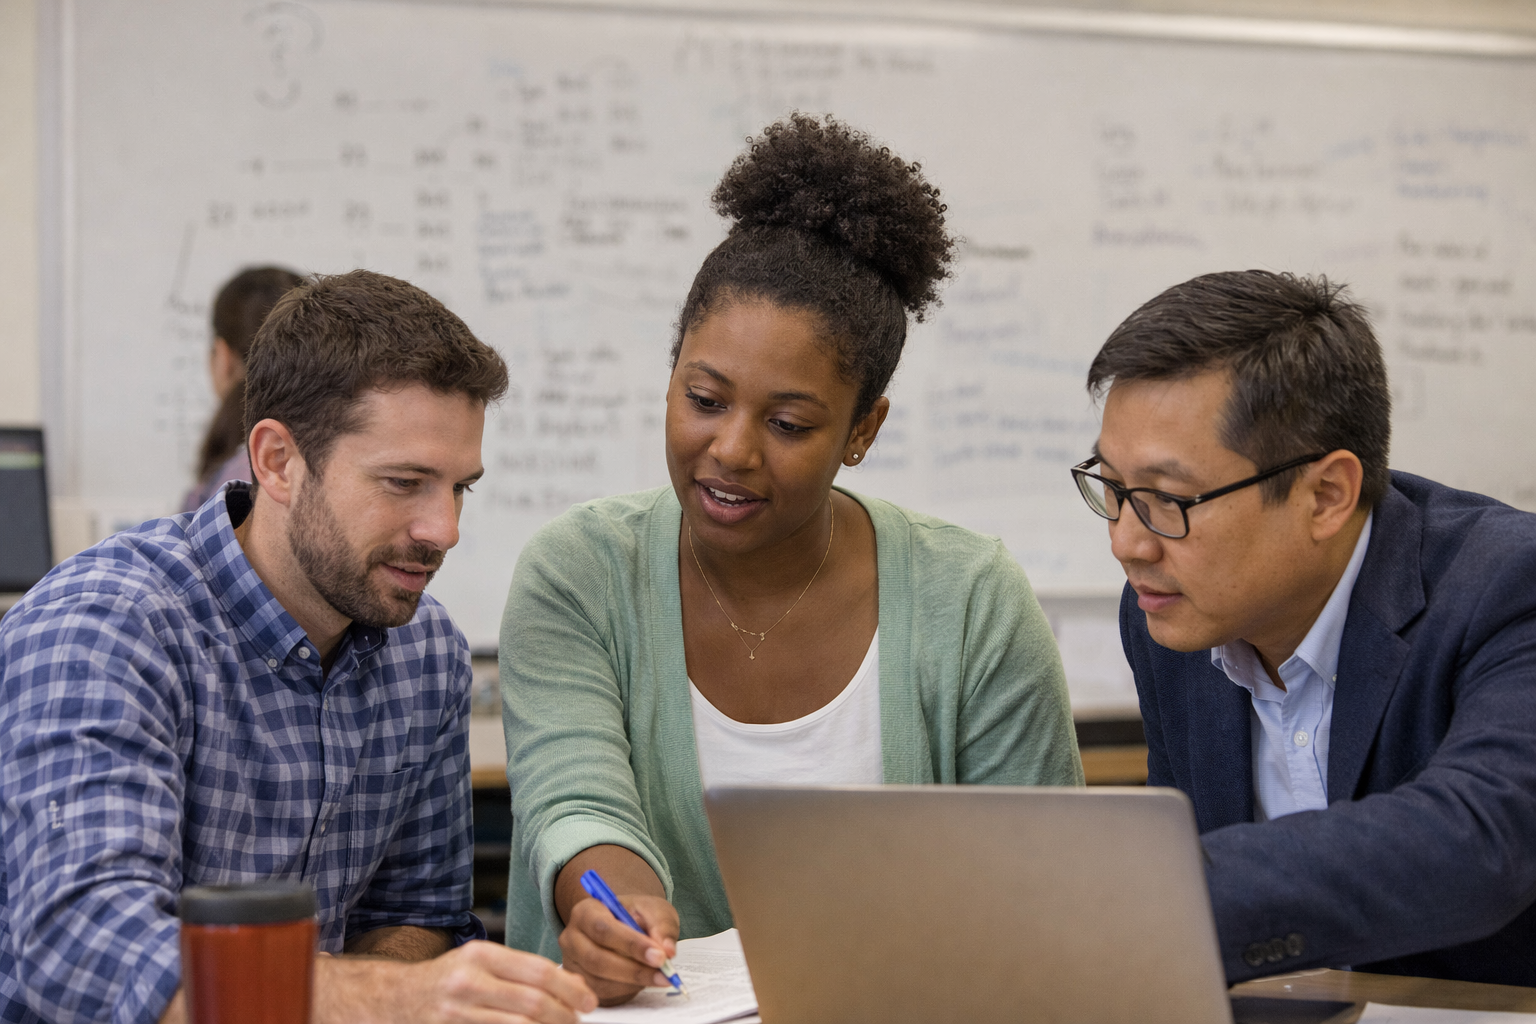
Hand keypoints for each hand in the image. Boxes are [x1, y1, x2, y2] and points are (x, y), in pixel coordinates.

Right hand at [318, 940, 596, 1023]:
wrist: (393, 1000)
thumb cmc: (445, 980)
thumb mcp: (479, 963)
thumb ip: (520, 971)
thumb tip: (571, 985)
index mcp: (480, 955)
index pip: (538, 971)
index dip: (570, 987)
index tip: (588, 1000)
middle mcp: (467, 982)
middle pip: (534, 1003)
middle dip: (565, 1015)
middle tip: (578, 1021)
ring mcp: (457, 1013)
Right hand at [558, 893, 679, 1005]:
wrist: (626, 925)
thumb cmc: (637, 916)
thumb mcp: (653, 910)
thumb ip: (662, 925)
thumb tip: (667, 950)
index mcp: (585, 912)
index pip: (603, 929)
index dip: (631, 944)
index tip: (659, 955)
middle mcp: (572, 938)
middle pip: (597, 959)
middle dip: (634, 969)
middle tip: (664, 972)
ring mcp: (573, 964)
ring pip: (600, 981)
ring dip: (634, 982)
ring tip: (659, 977)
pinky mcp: (582, 983)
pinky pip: (602, 994)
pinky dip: (627, 991)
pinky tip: (643, 981)